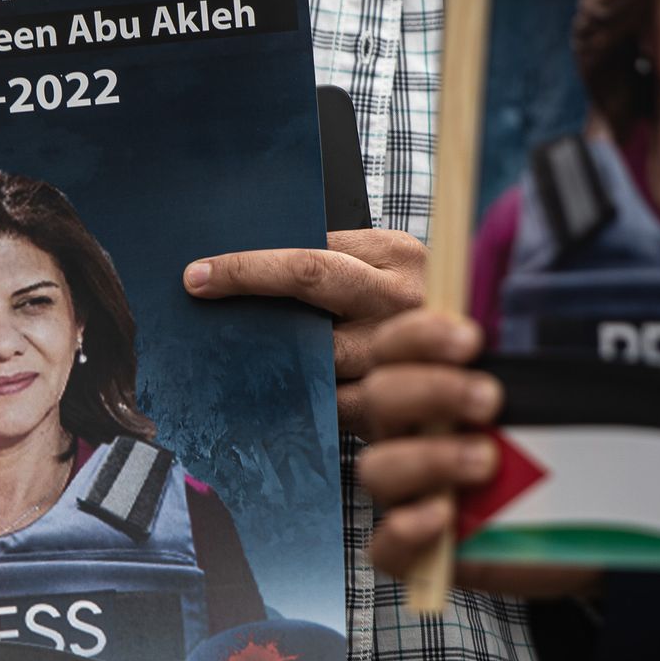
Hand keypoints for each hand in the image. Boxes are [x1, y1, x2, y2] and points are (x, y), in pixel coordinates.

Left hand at [183, 229, 425, 434]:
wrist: (460, 352)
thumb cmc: (393, 297)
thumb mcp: (375, 260)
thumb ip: (327, 256)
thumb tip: (237, 267)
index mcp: (398, 254)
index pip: (310, 260)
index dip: (248, 268)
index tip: (199, 275)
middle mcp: (403, 302)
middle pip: (311, 304)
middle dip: (250, 299)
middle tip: (199, 297)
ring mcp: (402, 357)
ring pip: (316, 359)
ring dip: (270, 354)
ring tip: (232, 345)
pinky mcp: (396, 405)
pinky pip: (331, 404)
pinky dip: (298, 395)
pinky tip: (269, 386)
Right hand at [354, 311, 599, 598]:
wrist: (612, 522)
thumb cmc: (581, 441)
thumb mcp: (568, 379)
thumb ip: (544, 333)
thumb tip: (542, 262)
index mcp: (434, 383)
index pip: (396, 346)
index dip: (419, 336)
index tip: (473, 341)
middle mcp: (414, 433)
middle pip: (378, 399)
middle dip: (429, 391)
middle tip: (491, 398)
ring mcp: (414, 492)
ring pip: (376, 469)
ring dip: (425, 459)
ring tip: (486, 461)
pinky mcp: (423, 551)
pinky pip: (386, 548)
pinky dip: (404, 532)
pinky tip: (442, 518)